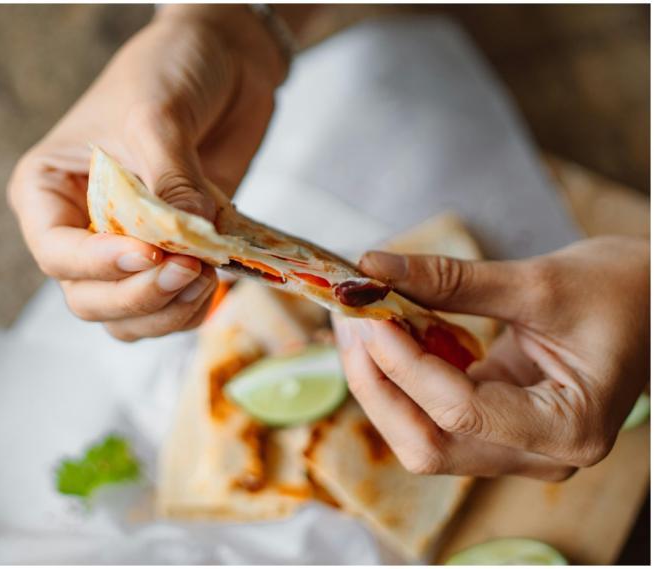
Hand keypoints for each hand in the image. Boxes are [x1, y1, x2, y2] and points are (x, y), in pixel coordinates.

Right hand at [7, 5, 283, 340]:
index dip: (97, 265)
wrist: (222, 58)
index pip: (55, 252)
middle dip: (139, 296)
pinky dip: (192, 307)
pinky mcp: (172, 254)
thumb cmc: (168, 69)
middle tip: (189, 270)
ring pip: (129, 317)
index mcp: (49, 190)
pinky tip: (217, 281)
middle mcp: (82, 228)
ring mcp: (127, 247)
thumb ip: (170, 182)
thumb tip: (190, 241)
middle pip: (90, 299)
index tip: (147, 252)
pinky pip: (170, 307)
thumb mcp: (157, 115)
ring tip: (207, 276)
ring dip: (168, 311)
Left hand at [333, 236, 648, 479]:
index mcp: (569, 429)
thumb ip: (452, 281)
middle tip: (347, 322)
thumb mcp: (539, 281)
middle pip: (430, 443)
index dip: (404, 364)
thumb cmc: (624, 292)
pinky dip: (404, 379)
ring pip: (424, 438)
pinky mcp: (498, 429)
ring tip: (359, 324)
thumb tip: (373, 268)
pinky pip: (435, 417)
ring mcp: (517, 448)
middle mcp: (541, 455)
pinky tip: (388, 334)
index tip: (365, 314)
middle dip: (378, 384)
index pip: (461, 411)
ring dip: (382, 383)